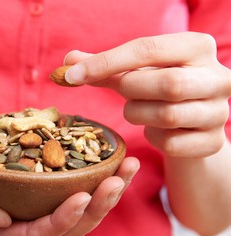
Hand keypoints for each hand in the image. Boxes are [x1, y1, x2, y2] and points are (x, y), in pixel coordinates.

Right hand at [0, 117, 139, 235]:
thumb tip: (1, 222)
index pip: (37, 235)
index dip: (61, 221)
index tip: (82, 196)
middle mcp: (24, 220)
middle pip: (69, 229)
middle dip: (96, 209)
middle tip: (115, 181)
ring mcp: (39, 203)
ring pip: (82, 212)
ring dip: (108, 194)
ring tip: (127, 168)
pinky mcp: (49, 184)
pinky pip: (80, 187)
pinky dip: (102, 175)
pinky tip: (120, 159)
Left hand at [64, 32, 230, 157]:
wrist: (192, 120)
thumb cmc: (158, 89)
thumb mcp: (135, 72)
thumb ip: (105, 67)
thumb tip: (66, 61)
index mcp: (197, 47)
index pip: (147, 49)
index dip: (105, 62)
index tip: (71, 75)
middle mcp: (219, 77)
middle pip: (166, 83)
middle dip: (131, 90)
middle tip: (123, 92)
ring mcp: (219, 112)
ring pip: (167, 115)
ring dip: (138, 114)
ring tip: (138, 109)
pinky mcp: (213, 142)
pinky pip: (171, 143)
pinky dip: (152, 138)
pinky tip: (153, 129)